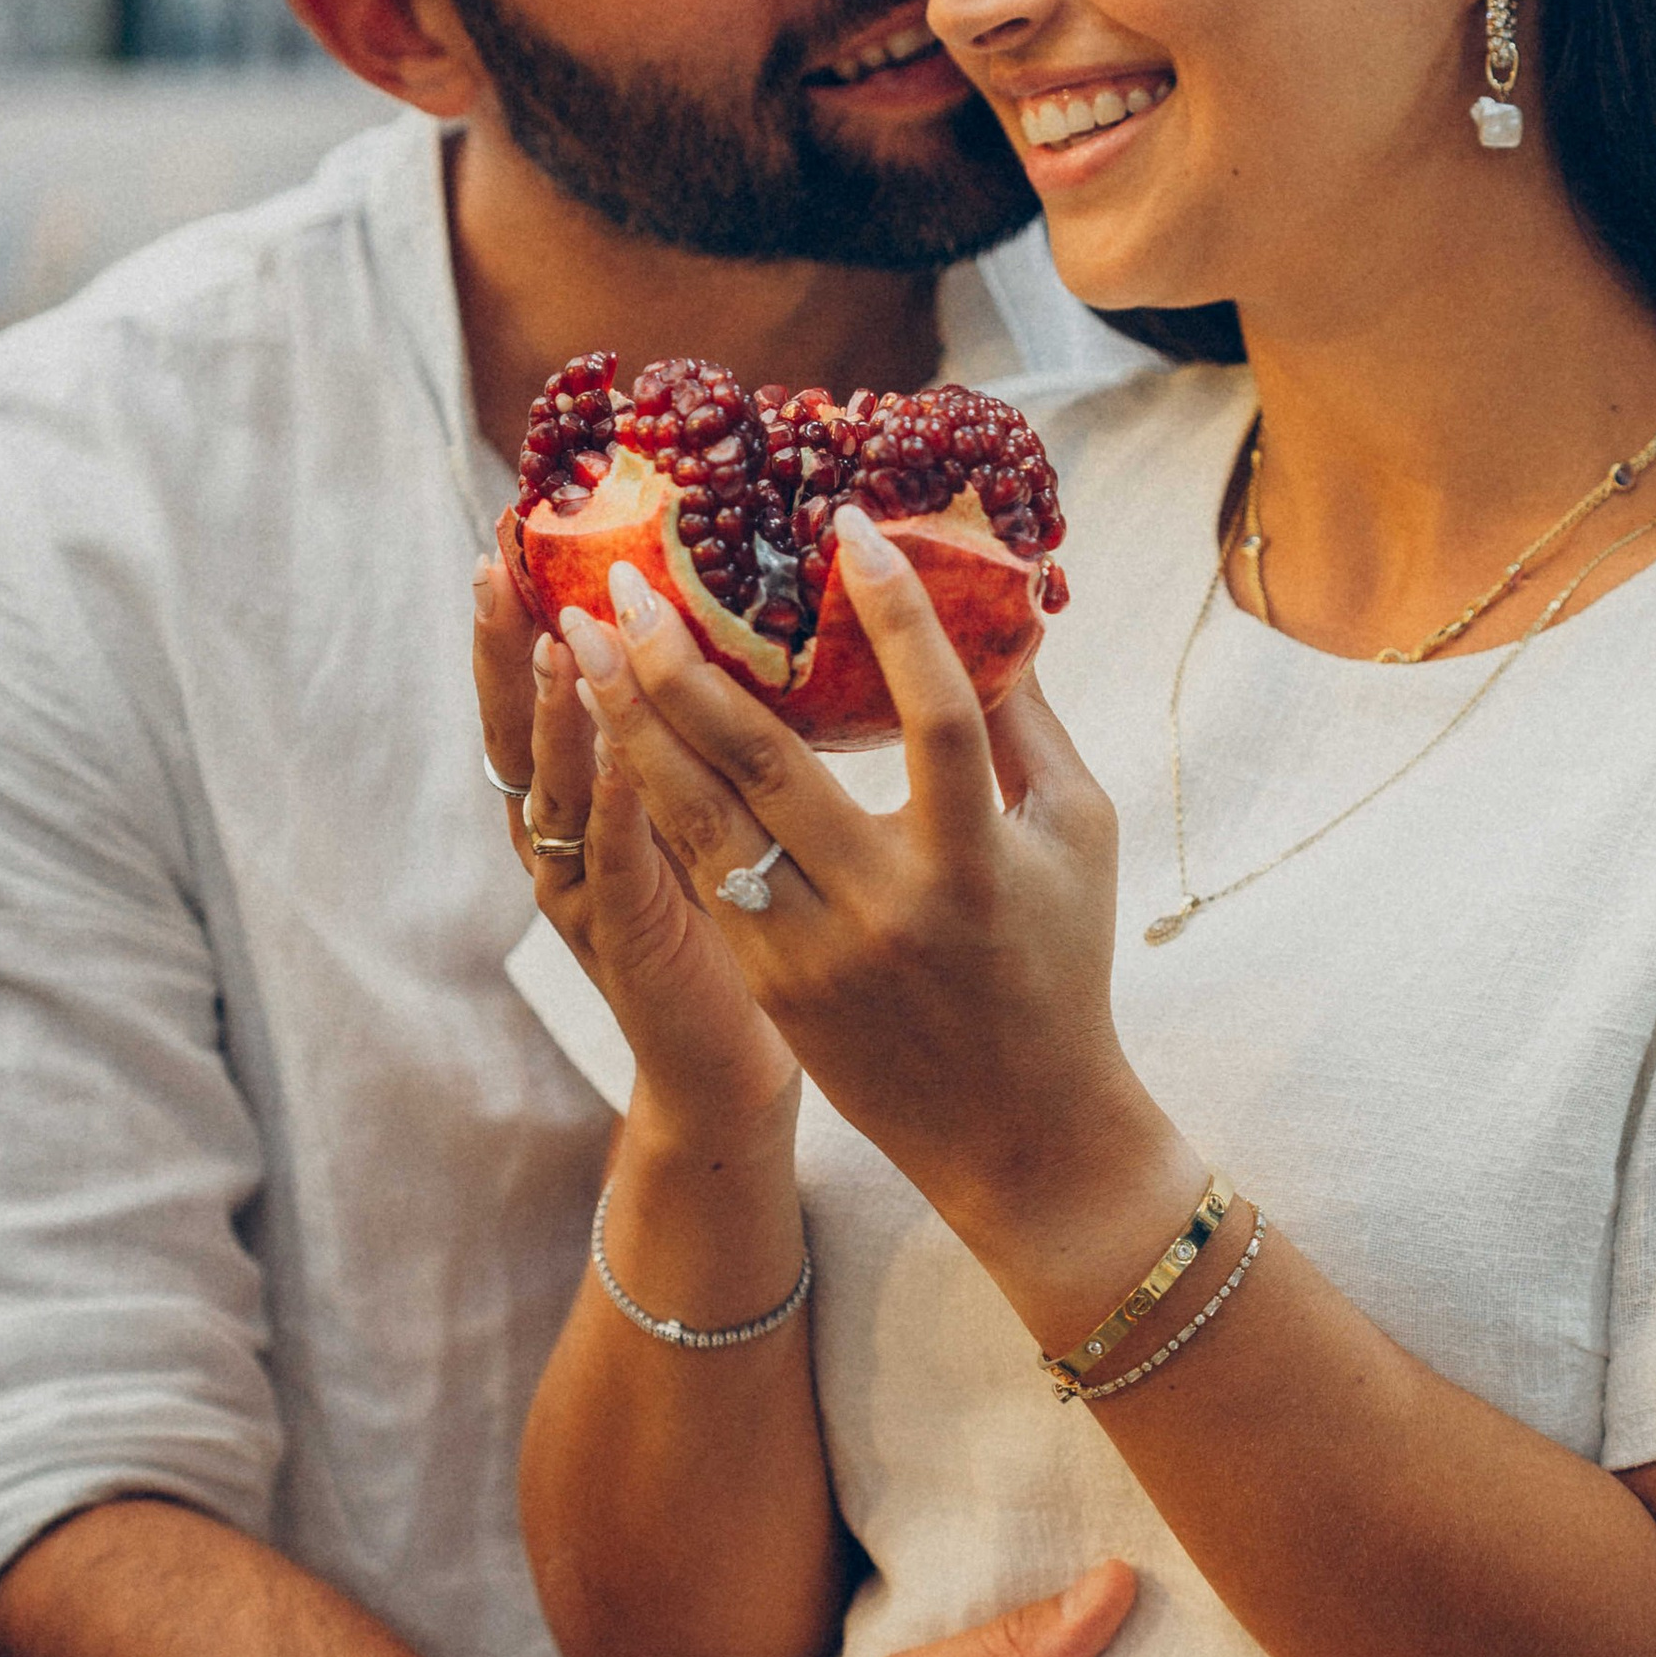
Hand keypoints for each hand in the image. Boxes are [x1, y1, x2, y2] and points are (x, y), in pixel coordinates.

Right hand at [474, 550, 794, 1132]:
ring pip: (560, 789)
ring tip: (564, 635)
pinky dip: (616, 806)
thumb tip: (751, 621)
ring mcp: (587, 892)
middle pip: (517, 730)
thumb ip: (703, 732)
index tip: (508, 537)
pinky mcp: (632, 941)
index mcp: (578, 801)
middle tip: (496, 564)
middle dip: (506, 647)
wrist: (723, 1069)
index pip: (533, 697)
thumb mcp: (700, 813)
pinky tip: (625, 753)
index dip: (516, 624)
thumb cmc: (727, 928)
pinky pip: (615, 864)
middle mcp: (563, 839)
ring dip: (558, 712)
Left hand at [571, 516, 1156, 1253]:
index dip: (896, 616)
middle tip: (628, 578)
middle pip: (768, 761)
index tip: (847, 524)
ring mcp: (812, 951)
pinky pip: (695, 869)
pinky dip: (649, 792)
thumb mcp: (1076, 836)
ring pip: (701, 817)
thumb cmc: (1060, 963)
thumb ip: (1032, 723)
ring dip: (631, 720)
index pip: (936, 715)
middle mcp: (884, 906)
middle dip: (685, 660)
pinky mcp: (768, 980)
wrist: (1016, 1132)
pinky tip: (612, 728)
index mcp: (975, 860)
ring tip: (579, 638)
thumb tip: (997, 605)